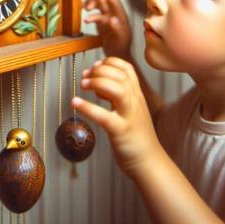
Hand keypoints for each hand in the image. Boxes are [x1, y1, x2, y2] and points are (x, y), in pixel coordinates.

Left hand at [72, 57, 161, 177]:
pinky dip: (87, 107)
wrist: (149, 162)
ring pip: (117, 90)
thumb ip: (117, 96)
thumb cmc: (136, 137)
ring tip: (83, 85)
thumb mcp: (130, 110)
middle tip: (84, 77)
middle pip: (120, 75)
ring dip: (97, 83)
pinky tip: (75, 102)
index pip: (127, 68)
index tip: (94, 67)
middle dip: (99, 71)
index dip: (109, 62)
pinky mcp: (120, 132)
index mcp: (137, 95)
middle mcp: (135, 102)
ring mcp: (128, 116)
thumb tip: (98, 82)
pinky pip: (104, 116)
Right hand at [83, 0, 131, 59]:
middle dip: (94, 0)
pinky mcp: (102, 24)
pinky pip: (94, 16)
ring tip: (85, 10)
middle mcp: (114, 14)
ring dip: (91, 6)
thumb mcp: (120, 38)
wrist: (118, 56)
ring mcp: (107, 18)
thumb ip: (117, 28)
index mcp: (120, 14)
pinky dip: (90, 16)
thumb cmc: (122, 48)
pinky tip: (86, 20)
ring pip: (98, 7)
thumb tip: (112, 18)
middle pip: (103, 1)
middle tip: (86, 7)